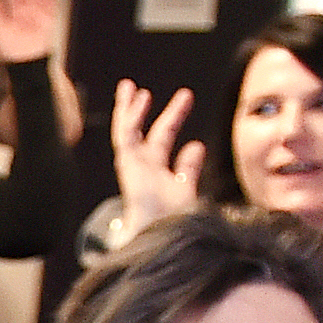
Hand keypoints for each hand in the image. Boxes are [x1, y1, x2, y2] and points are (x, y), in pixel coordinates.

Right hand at [107, 81, 205, 220]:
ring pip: (127, 131)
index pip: (163, 138)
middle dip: (143, 111)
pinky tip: (135, 100)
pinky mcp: (126, 165)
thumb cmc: (174, 220)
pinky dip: (128, 117)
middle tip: (143, 90)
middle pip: (141, 132)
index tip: (185, 97)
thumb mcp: (186, 189)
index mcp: (157, 172)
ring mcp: (132, 166)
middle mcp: (142, 167)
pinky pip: (125, 136)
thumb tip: (197, 144)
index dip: (173, 117)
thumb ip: (188, 168)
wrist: (161, 234)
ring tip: (131, 88)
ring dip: (129, 109)